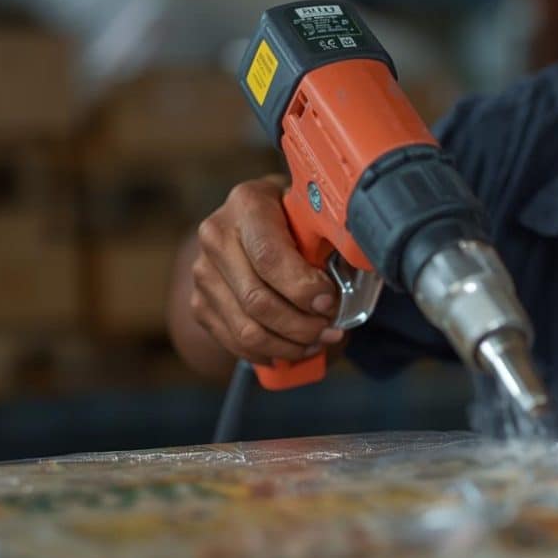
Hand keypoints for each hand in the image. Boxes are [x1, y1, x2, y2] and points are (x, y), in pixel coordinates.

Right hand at [189, 176, 345, 364]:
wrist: (252, 223)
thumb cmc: (293, 217)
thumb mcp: (312, 211)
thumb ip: (327, 234)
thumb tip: (357, 266)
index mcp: (247, 204)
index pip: (269, 257)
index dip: (302, 288)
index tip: (329, 302)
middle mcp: (216, 236)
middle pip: (257, 300)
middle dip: (301, 325)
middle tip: (331, 330)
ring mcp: (203, 272)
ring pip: (246, 330)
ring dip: (289, 345)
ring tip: (317, 342)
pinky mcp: (200, 303)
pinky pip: (235, 343)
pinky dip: (269, 353)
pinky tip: (293, 349)